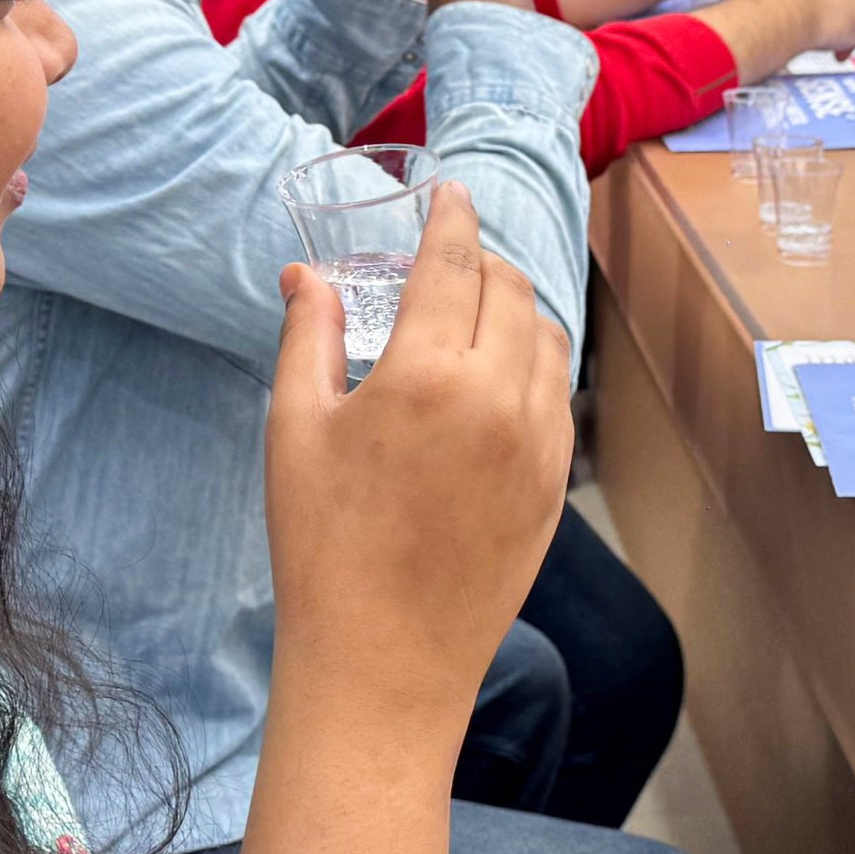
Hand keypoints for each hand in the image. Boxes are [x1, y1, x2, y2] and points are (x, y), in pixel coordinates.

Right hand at [263, 187, 572, 732]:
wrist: (383, 663)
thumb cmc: (322, 548)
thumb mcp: (295, 431)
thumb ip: (308, 337)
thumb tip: (304, 273)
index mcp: (425, 376)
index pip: (451, 264)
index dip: (451, 217)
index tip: (449, 191)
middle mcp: (497, 400)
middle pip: (510, 291)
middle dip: (482, 262)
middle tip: (452, 258)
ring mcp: (537, 444)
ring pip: (546, 340)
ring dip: (516, 310)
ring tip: (478, 314)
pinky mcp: (554, 485)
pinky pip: (558, 398)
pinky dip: (535, 367)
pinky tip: (501, 378)